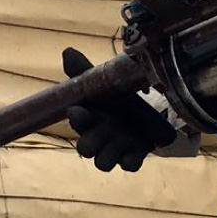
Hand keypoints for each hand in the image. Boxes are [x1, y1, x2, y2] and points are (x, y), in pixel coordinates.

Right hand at [63, 48, 176, 172]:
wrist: (149, 112)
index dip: (77, 118)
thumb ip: (84, 70)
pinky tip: (132, 154)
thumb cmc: (116, 100)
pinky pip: (128, 165)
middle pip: (86, 148)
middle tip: (100, 131)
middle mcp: (99, 136)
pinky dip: (129, 162)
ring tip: (118, 141)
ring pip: (103, 163)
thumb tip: (68, 52)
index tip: (78, 110)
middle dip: (90, 143)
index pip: (77, 121)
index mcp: (90, 118)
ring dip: (108, 154)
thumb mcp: (103, 83)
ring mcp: (116, 148)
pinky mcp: (134, 155)